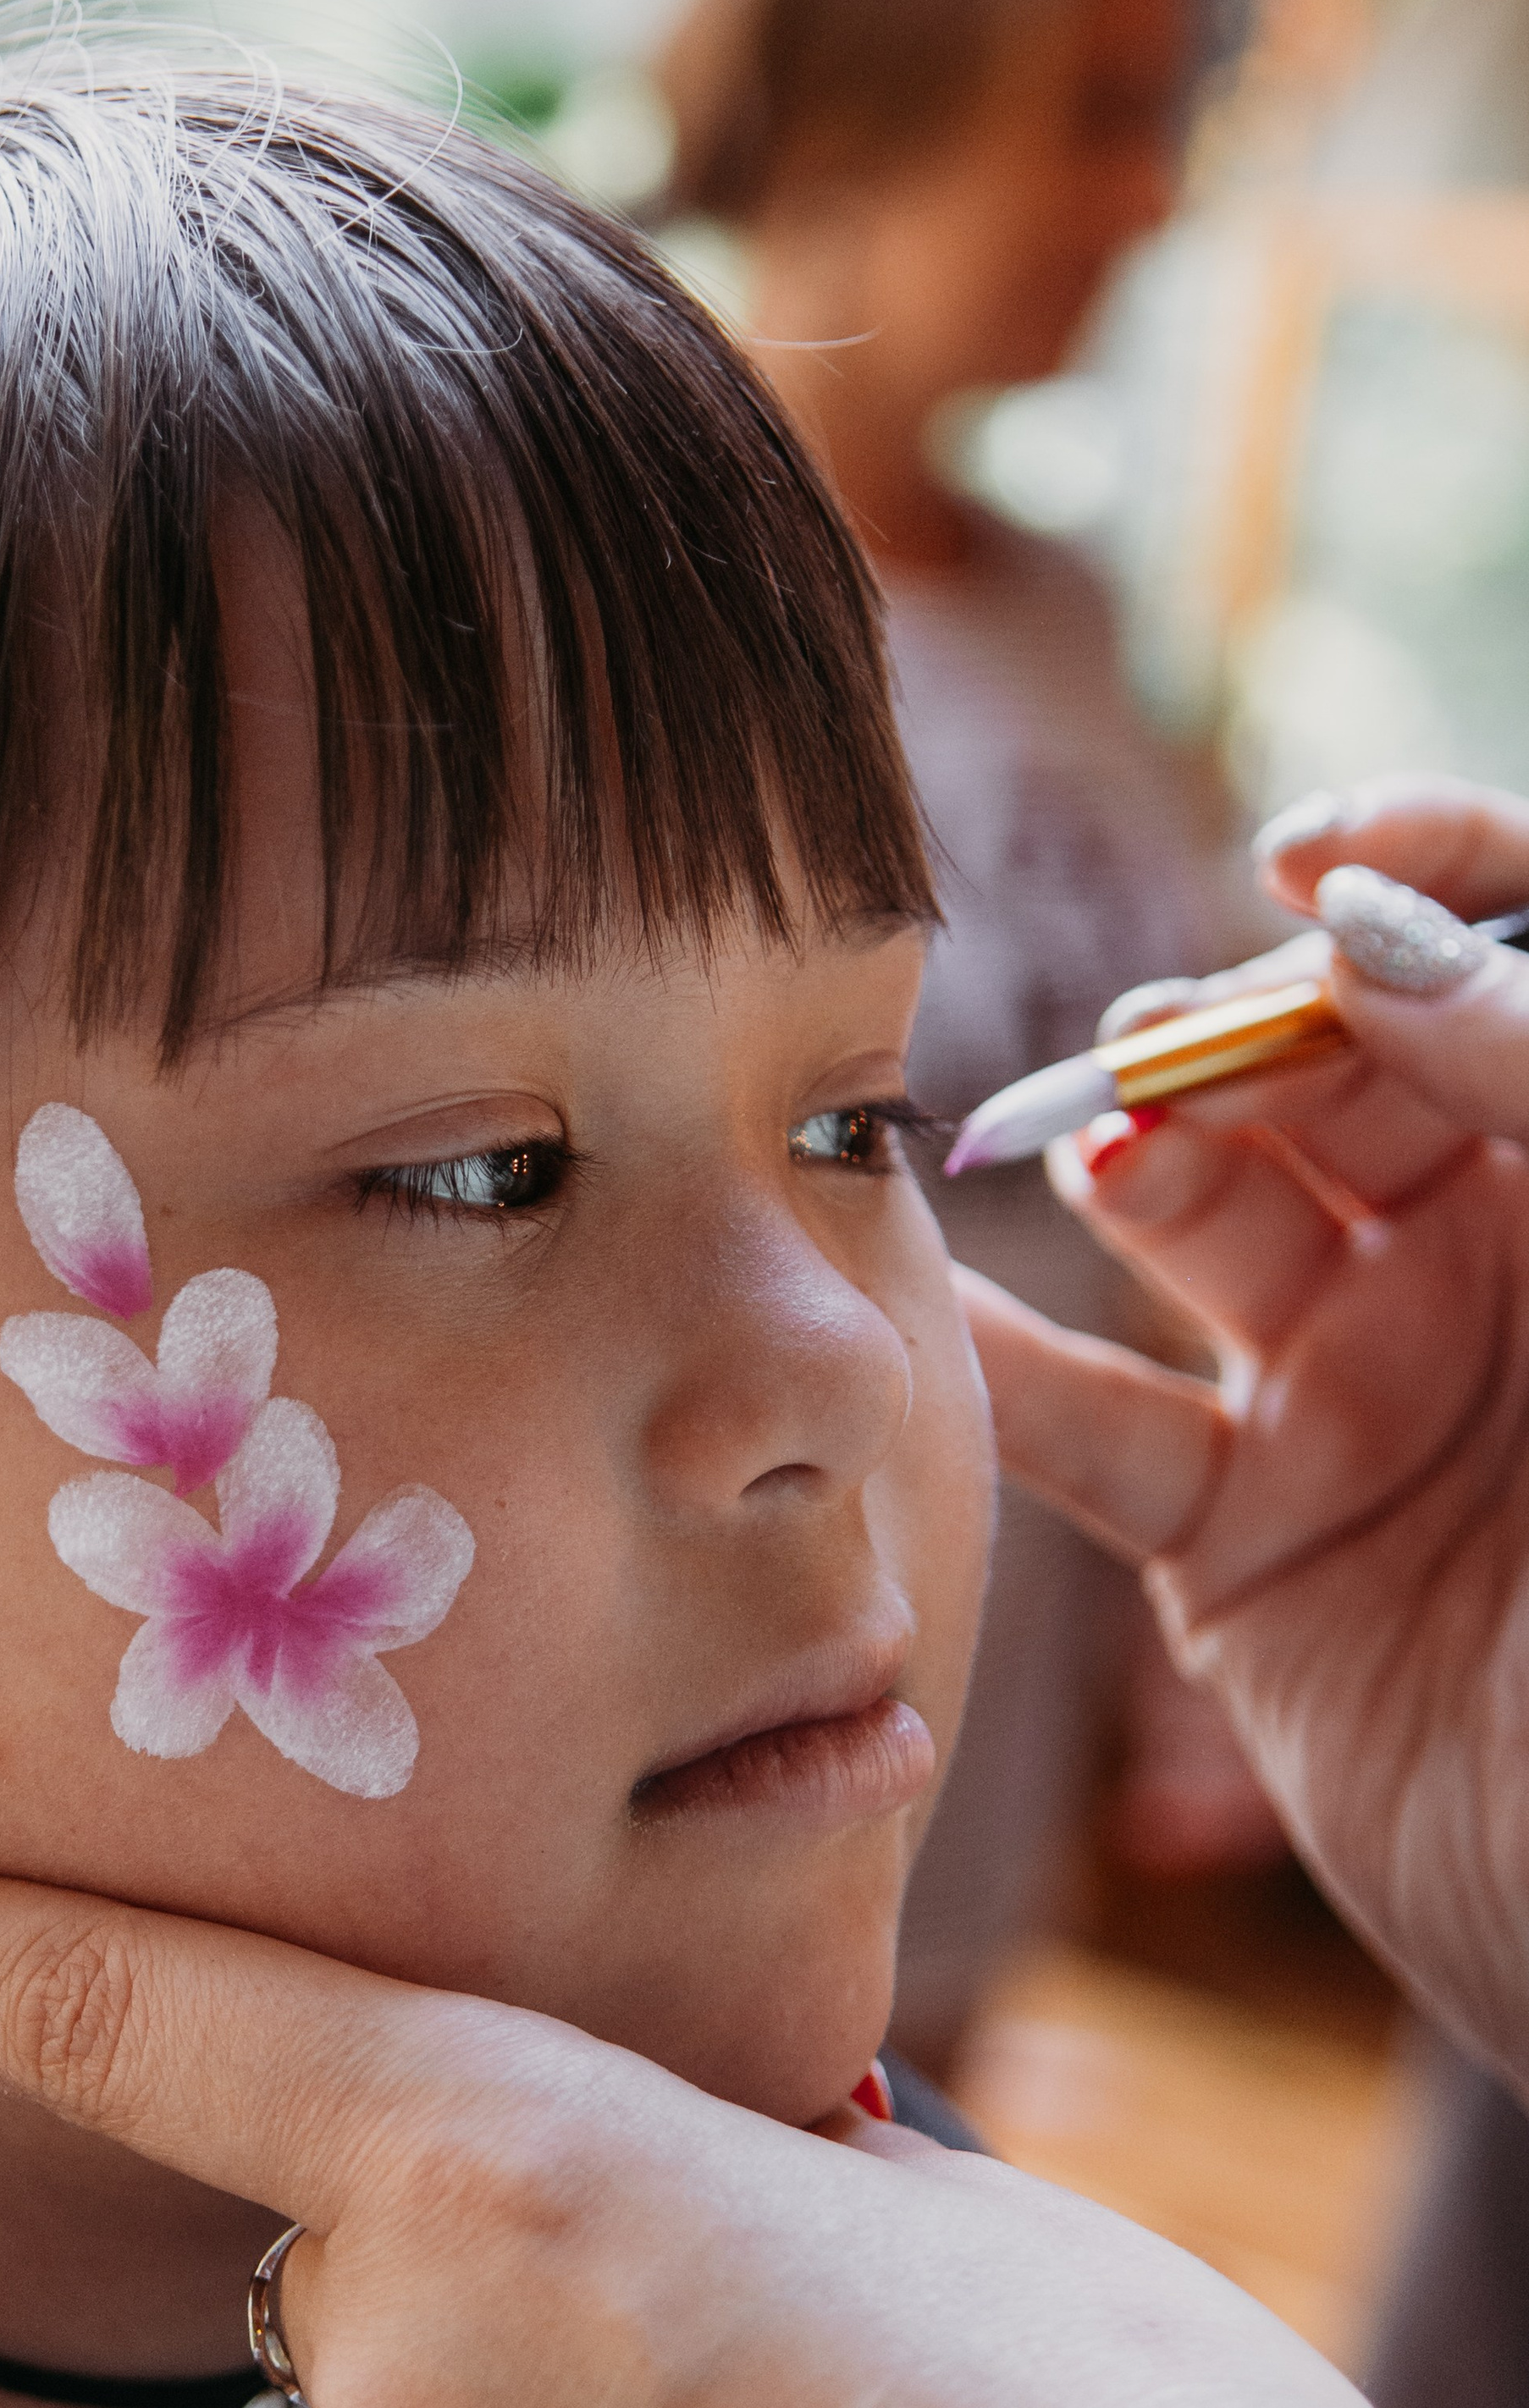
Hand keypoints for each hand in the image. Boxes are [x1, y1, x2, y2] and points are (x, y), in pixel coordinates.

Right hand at [961, 777, 1528, 2086]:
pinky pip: (1103, 1434)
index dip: (1422, 871)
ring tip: (1113, 1151)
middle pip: (1332, 1067)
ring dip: (1135, 1160)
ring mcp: (1362, 1399)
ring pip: (1205, 1222)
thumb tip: (1354, 930)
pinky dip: (1002, 1377)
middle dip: (1249, 1025)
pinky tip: (937, 1314)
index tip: (1307, 862)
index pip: (1506, 957)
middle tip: (1184, 1050)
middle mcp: (1491, 1264)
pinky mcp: (1251, 1545)